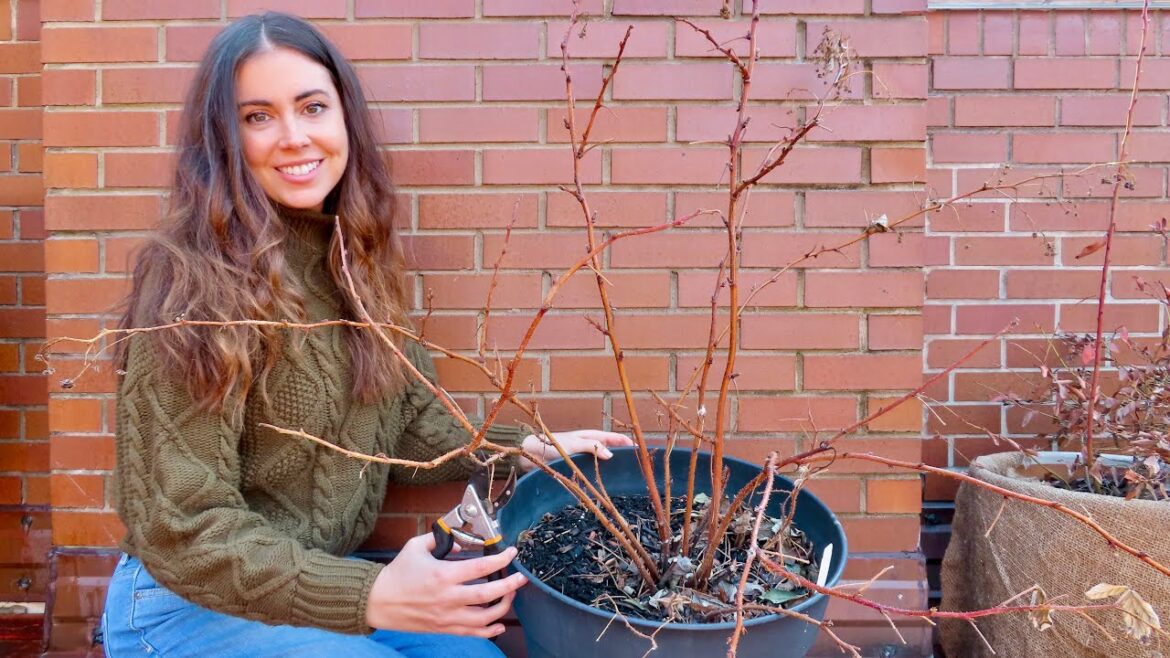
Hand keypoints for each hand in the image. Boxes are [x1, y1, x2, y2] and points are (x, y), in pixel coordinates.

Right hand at [364, 532, 527, 636]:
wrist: (378, 602)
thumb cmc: (397, 574)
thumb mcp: (416, 547)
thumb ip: (441, 539)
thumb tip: (461, 542)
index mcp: (443, 575)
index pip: (481, 567)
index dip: (501, 559)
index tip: (511, 553)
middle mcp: (448, 598)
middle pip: (488, 594)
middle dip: (510, 586)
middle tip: (521, 578)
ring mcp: (447, 616)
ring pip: (484, 617)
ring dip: (503, 607)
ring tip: (510, 596)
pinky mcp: (444, 628)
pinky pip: (473, 633)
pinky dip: (490, 630)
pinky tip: (499, 624)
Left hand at [518, 429, 633, 471]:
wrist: (532, 454)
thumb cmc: (552, 444)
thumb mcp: (574, 443)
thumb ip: (593, 447)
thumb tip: (611, 455)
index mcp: (590, 436)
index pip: (613, 438)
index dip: (626, 442)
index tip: (640, 449)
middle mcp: (589, 446)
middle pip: (610, 450)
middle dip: (622, 456)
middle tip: (636, 466)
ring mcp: (583, 458)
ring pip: (602, 462)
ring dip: (612, 468)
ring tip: (625, 477)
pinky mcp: (577, 468)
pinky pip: (592, 471)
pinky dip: (600, 476)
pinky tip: (606, 484)